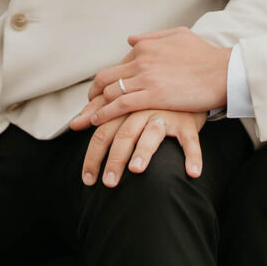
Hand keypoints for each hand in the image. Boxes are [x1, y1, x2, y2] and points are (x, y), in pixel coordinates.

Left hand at [71, 27, 231, 128]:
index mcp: (145, 46)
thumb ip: (152, 37)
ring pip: (110, 91)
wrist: (225, 71)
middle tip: (88, 106)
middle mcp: (141, 59)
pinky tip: (97, 122)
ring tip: (88, 118)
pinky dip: (104, 113)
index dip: (107, 81)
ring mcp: (146, 78)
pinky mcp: (153, 95)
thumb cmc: (206, 56)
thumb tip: (130, 39)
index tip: (102, 92)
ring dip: (95, 106)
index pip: (117, 65)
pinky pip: (119, 104)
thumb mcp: (179, 36)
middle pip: (105, 78)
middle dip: (93, 94)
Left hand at [81, 109, 207, 187]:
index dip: (92, 156)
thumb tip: (74, 124)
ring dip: (144, 152)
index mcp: (125, 107)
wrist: (185, 81)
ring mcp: (166, 115)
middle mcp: (142, 109)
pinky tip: (192, 173)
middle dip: (114, 160)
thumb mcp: (124, 102)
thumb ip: (99, 111)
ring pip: (151, 134)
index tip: (88, 179)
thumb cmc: (150, 98)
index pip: (102, 132)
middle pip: (123, 135)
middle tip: (108, 183)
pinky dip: (192, 156)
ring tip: (136, 171)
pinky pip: (189, 140)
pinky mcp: (186, 121)